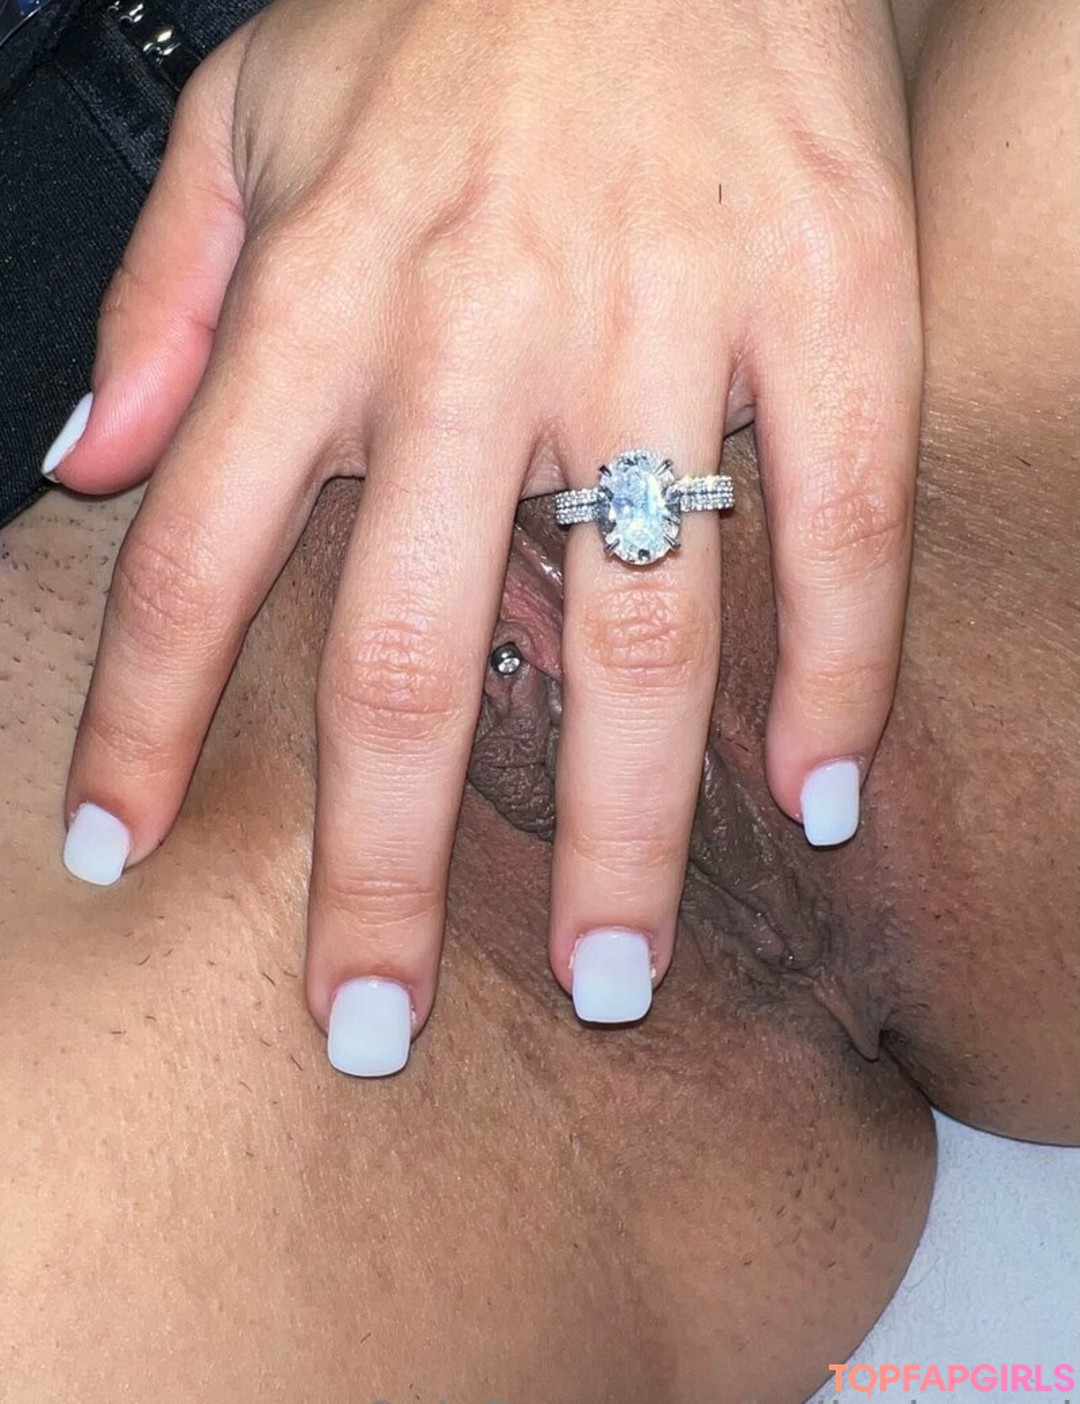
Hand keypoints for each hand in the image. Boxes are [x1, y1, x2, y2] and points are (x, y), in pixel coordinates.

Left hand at [46, 0, 919, 1071]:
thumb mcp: (255, 110)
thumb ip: (163, 295)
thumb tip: (86, 466)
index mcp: (332, 291)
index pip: (203, 554)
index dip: (151, 722)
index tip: (118, 854)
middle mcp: (485, 332)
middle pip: (420, 655)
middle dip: (387, 866)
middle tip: (373, 1027)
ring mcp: (668, 322)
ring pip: (637, 629)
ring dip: (624, 828)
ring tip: (609, 980)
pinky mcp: (829, 299)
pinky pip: (832, 518)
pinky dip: (835, 668)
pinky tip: (819, 796)